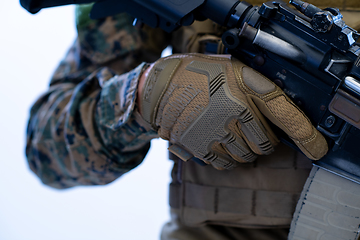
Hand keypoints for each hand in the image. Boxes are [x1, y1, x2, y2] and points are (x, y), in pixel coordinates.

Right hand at [137, 54, 327, 168]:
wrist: (162, 86)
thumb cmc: (200, 75)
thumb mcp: (233, 69)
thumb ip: (259, 88)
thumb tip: (283, 118)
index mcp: (244, 86)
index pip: (285, 114)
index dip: (306, 134)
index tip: (317, 149)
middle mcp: (233, 110)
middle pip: (266, 144)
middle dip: (263, 141)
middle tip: (250, 129)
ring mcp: (215, 130)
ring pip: (246, 157)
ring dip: (244, 150)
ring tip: (230, 133)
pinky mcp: (200, 147)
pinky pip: (225, 164)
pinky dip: (227, 158)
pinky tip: (218, 142)